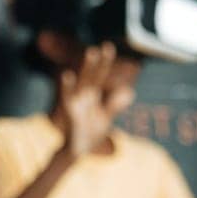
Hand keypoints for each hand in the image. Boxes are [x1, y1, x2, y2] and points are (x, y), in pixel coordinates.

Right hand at [51, 43, 135, 158]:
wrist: (77, 151)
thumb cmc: (90, 134)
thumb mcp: (105, 119)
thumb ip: (114, 105)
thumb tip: (129, 92)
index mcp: (92, 96)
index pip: (99, 76)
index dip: (104, 63)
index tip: (108, 46)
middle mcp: (83, 96)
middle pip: (91, 75)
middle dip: (97, 61)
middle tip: (103, 46)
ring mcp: (76, 103)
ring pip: (81, 82)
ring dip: (86, 67)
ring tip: (91, 52)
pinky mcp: (69, 112)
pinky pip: (67, 97)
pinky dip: (67, 86)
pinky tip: (67, 75)